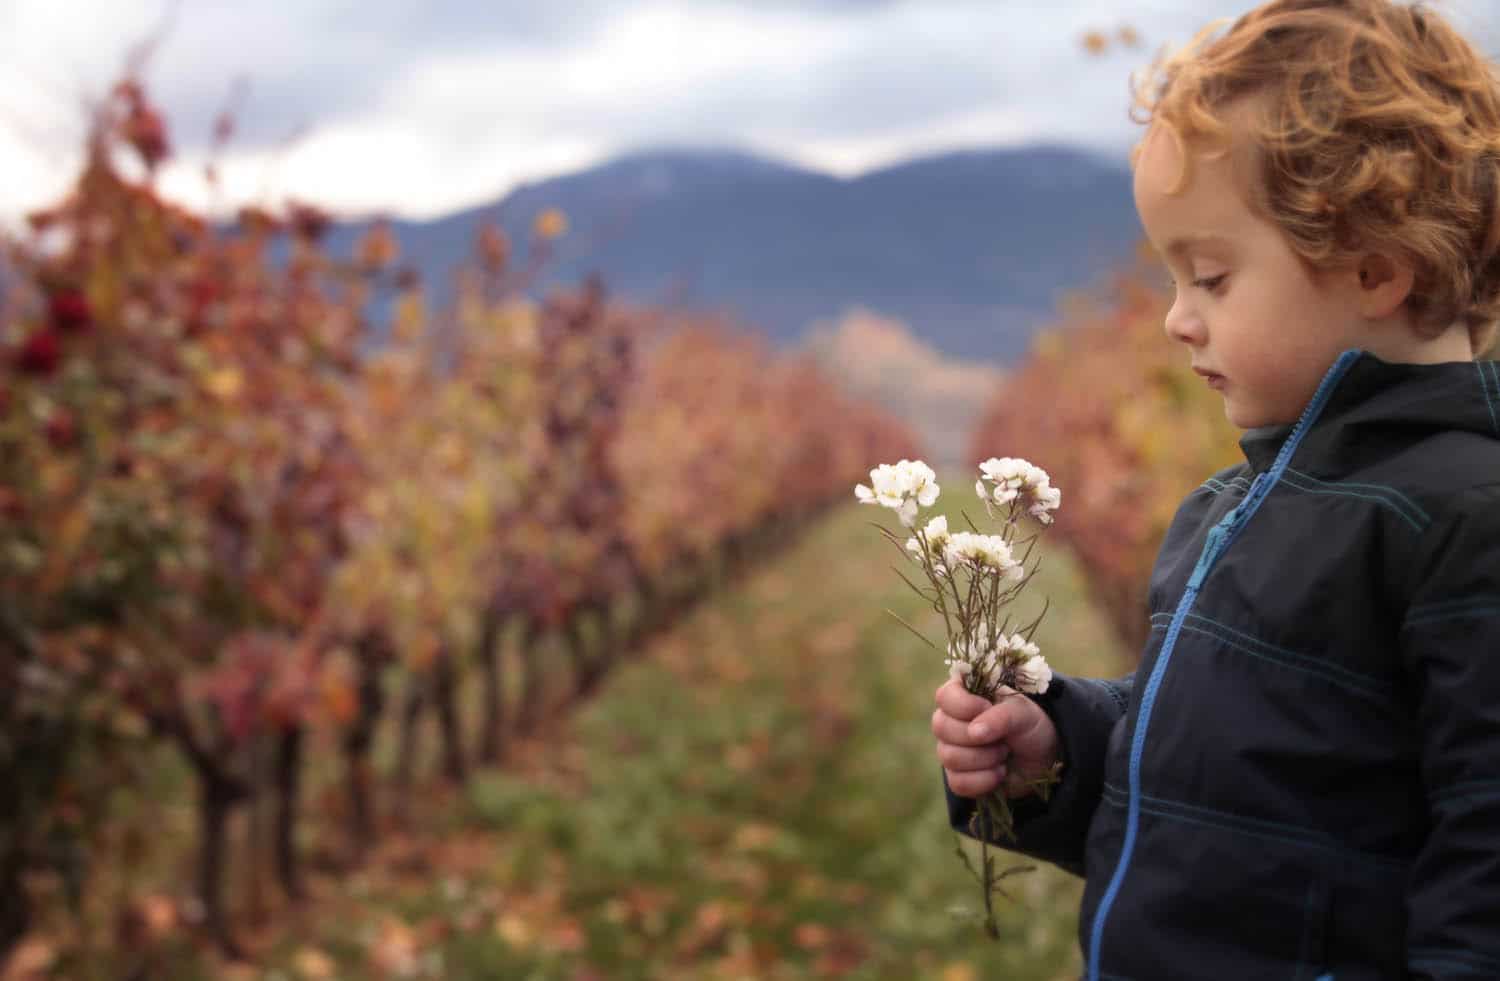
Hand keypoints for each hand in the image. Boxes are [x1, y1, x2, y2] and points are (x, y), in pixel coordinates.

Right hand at [933, 678, 1059, 798]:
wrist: (1042, 759)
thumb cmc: (1030, 726)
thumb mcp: (1023, 714)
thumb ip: (1000, 717)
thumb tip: (974, 732)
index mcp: (964, 695)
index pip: (944, 696)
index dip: (964, 706)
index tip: (986, 709)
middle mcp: (950, 721)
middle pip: (941, 727)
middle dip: (978, 737)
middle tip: (1003, 738)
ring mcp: (950, 750)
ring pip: (949, 757)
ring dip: (985, 759)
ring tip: (1003, 754)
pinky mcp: (957, 777)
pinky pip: (958, 782)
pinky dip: (984, 780)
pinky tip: (999, 773)